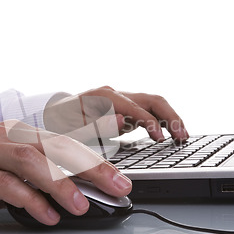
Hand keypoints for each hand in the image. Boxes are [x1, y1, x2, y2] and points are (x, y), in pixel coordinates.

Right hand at [0, 121, 131, 224]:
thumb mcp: (7, 165)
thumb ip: (37, 174)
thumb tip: (75, 192)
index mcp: (18, 132)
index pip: (64, 142)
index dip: (95, 157)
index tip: (119, 177)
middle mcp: (5, 136)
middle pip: (55, 146)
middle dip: (91, 167)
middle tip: (117, 186)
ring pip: (30, 160)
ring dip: (60, 183)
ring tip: (82, 205)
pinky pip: (3, 184)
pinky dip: (29, 199)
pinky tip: (46, 215)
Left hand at [44, 86, 188, 141]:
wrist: (51, 116)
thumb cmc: (61, 124)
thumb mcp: (73, 129)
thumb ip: (97, 125)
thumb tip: (123, 120)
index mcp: (104, 96)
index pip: (136, 107)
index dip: (150, 123)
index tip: (160, 140)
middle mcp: (115, 93)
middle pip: (151, 100)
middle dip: (170, 117)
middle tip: (182, 137)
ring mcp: (121, 99)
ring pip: (153, 104)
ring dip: (170, 118)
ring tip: (182, 137)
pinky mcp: (124, 108)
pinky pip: (148, 111)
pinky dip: (162, 121)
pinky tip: (169, 134)